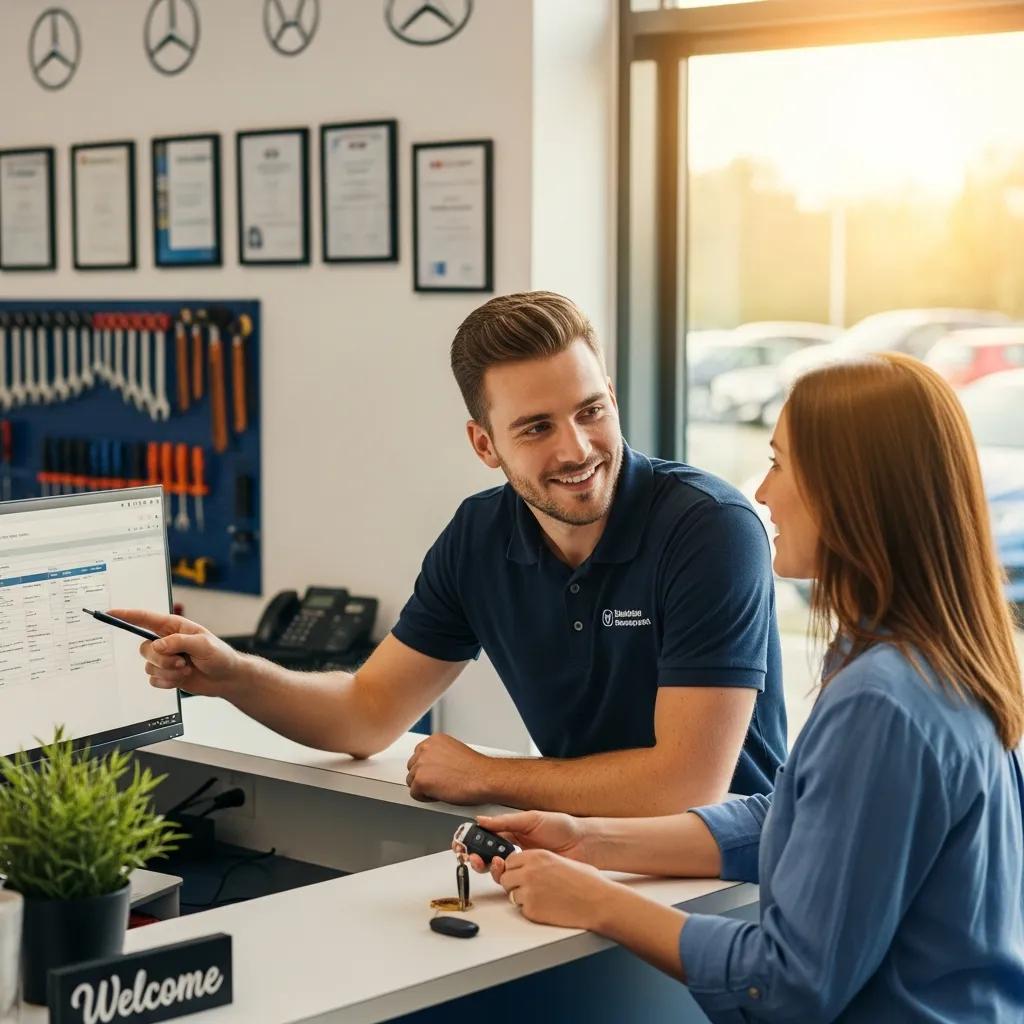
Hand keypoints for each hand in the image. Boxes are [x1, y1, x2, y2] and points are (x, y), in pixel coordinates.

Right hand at [108, 608, 243, 698]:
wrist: (226, 678)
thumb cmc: (220, 656)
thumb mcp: (203, 644)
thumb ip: (178, 642)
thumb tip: (157, 646)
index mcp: (174, 627)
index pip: (145, 619)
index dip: (126, 615)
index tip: (110, 614)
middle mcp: (166, 641)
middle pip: (145, 648)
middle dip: (162, 659)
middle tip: (183, 662)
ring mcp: (165, 659)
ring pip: (148, 666)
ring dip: (168, 672)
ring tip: (187, 670)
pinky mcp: (166, 674)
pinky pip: (153, 680)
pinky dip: (168, 682)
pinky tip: (182, 678)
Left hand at [405, 734, 490, 803]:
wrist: (483, 778)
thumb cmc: (475, 769)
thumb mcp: (454, 752)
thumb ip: (439, 755)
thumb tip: (434, 765)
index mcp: (434, 740)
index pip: (418, 755)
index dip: (428, 768)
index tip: (436, 774)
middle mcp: (425, 749)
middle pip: (412, 767)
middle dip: (424, 777)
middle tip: (440, 783)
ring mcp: (421, 764)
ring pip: (412, 781)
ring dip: (424, 787)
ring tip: (442, 788)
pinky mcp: (420, 780)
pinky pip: (415, 794)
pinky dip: (426, 798)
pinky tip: (441, 794)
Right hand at [462, 810, 590, 882]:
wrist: (583, 844)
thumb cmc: (562, 827)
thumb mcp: (532, 818)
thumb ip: (506, 821)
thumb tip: (482, 820)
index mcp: (513, 830)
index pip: (486, 835)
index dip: (472, 839)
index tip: (461, 842)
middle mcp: (514, 848)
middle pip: (485, 853)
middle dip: (474, 855)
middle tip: (470, 855)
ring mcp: (520, 863)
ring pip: (494, 868)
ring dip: (486, 865)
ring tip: (490, 860)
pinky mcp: (527, 876)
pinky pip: (509, 879)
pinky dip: (501, 875)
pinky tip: (503, 868)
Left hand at [499, 849, 613, 929]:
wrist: (597, 901)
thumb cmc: (586, 882)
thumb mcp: (559, 860)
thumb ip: (537, 862)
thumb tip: (522, 867)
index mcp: (536, 856)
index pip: (510, 861)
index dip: (515, 868)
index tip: (520, 872)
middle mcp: (529, 871)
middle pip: (504, 877)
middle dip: (514, 883)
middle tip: (530, 888)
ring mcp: (528, 891)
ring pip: (511, 894)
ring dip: (521, 897)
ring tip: (543, 897)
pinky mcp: (531, 910)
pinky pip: (521, 909)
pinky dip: (531, 910)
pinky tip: (548, 907)